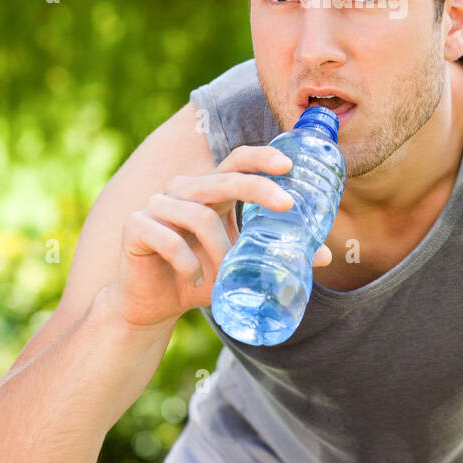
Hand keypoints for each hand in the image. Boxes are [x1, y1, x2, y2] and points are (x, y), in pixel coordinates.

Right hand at [111, 145, 332, 327]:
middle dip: (259, 188)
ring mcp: (157, 205)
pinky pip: (169, 239)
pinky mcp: (136, 226)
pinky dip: (189, 264)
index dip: (261, 157)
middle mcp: (183, 190)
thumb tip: (327, 255)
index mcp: (210, 191)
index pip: (236, 161)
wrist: (150, 306)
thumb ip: (274, 254)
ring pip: (200, 215)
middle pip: (224, 178)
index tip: (289, 164)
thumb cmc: (199, 278)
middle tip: (287, 206)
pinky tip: (196, 281)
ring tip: (224, 276)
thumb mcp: (240, 265)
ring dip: (221, 250)